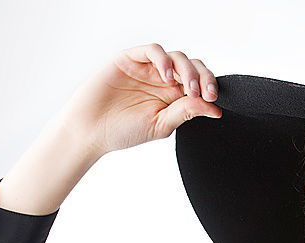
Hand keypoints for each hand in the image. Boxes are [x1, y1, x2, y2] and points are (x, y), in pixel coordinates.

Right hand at [57, 42, 222, 157]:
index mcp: (173, 97)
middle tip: (203, 93)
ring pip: (177, 57)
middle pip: (192, 67)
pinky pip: (153, 50)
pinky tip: (166, 76)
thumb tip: (214, 109)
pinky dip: (164, 59)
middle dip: (203, 77)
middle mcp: (162, 80)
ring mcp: (148, 68)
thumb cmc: (121, 131)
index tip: (213, 98)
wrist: (90, 130)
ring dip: (187, 70)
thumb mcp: (161, 125)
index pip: (199, 83)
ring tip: (186, 87)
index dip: (210, 86)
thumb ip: (186, 112)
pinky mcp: (131, 59)